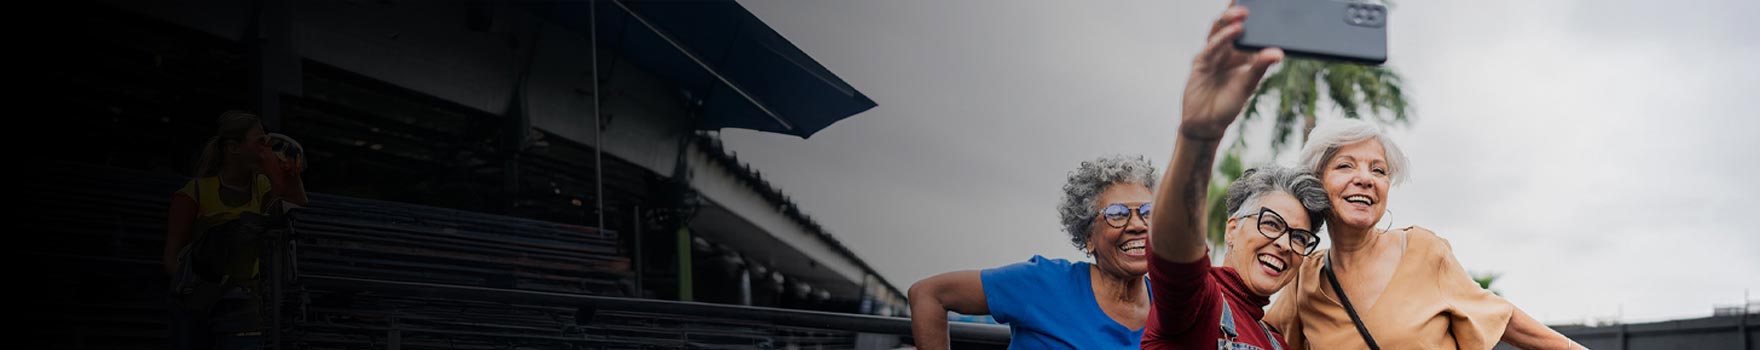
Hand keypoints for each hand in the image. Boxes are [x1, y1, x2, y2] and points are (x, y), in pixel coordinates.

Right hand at [1181, 2, 1283, 139]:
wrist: (1206, 124)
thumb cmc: (1229, 105)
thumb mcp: (1249, 85)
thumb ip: (1260, 67)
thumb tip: (1278, 53)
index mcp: (1242, 54)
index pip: (1249, 30)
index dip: (1254, 16)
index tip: (1264, 4)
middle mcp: (1227, 50)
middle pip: (1231, 23)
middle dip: (1238, 11)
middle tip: (1251, 5)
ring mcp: (1213, 54)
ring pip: (1219, 30)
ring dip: (1230, 20)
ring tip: (1244, 13)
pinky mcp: (1201, 61)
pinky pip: (1211, 46)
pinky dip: (1222, 38)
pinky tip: (1233, 32)